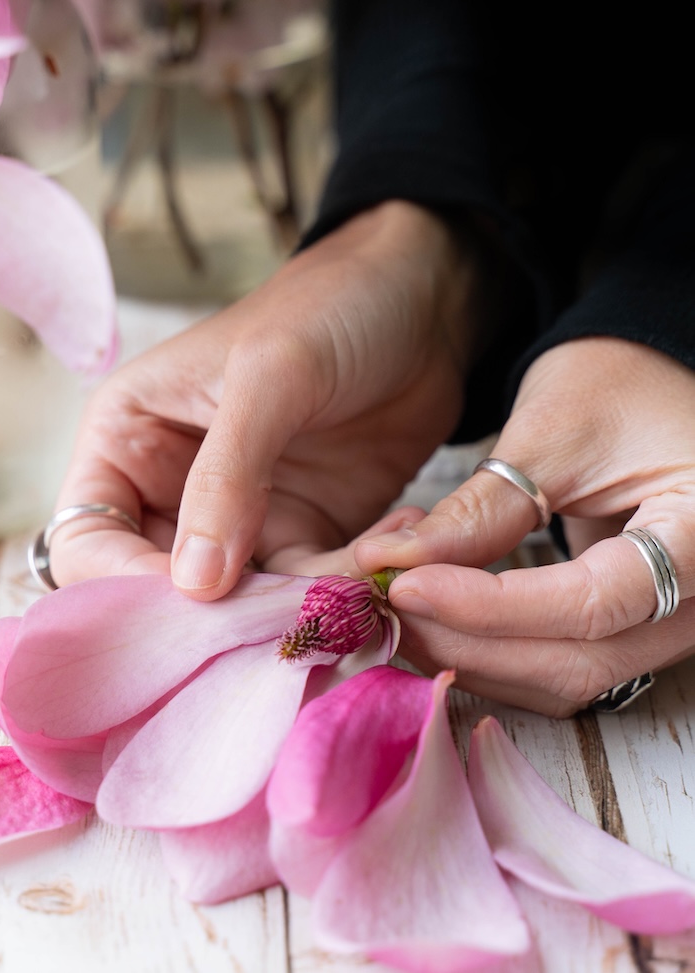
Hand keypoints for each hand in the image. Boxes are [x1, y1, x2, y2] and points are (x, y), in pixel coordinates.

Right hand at [49, 201, 487, 596]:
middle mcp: (171, 488)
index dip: (123, 587)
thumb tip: (193, 587)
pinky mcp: (304, 532)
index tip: (194, 607)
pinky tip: (390, 547)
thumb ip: (226, 479)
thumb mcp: (268, 378)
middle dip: (215, 619)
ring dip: (294, 606)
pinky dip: (345, 587)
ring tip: (358, 574)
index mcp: (127, 438)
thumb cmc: (328, 309)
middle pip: (157, 590)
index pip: (87, 540)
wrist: (421, 299)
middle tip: (281, 618)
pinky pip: (308, 588)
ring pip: (239, 604)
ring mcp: (239, 518)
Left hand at [355, 337, 694, 715]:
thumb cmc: (621, 381)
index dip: (488, 606)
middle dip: (471, 642)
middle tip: (389, 608)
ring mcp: (679, 619)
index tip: (407, 586)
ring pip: (572, 677)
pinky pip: (570, 664)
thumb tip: (392, 564)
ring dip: (478, 657)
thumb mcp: (553, 432)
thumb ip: (483, 508)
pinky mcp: (640, 625)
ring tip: (404, 615)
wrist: (656, 377)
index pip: (591, 603)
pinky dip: (501, 653)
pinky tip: (441, 622)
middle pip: (581, 659)